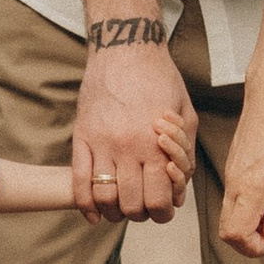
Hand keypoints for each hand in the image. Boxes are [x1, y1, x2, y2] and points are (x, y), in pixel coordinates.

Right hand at [73, 33, 196, 223]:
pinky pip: (78, 180)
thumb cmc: (161, 80)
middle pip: (131, 204)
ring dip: (113, 212)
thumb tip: (178, 187)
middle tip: (143, 209)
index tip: (163, 210)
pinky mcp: (82, 136)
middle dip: (140, 214)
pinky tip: (94, 214)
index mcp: (156, 144)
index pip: (157, 200)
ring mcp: (101, 143)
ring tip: (120, 210)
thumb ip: (185, 152)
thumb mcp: (185, 114)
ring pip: (103, 197)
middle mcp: (127, 148)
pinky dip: (85, 204)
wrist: (126, 49)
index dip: (162, 213)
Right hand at [219, 70, 263, 259]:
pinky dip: (248, 210)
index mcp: (251, 187)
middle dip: (252, 242)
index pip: (236, 235)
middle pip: (228, 231)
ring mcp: (231, 176)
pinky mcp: (233, 169)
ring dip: (251, 225)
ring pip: (229, 217)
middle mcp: (234, 184)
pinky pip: (233, 201)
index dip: (256, 247)